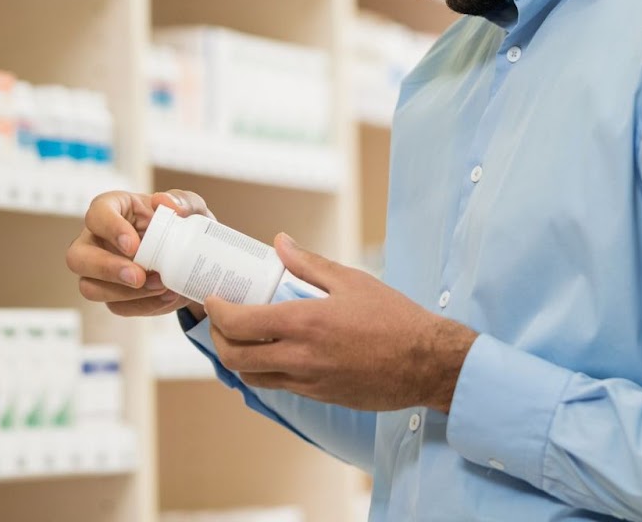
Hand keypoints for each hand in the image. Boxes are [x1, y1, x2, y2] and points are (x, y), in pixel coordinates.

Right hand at [67, 188, 213, 318]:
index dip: (110, 229)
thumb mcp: (191, 207)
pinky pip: (117, 307)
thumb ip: (183, 201)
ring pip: (90, 288)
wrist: (193, 258)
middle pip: (76, 258)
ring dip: (125, 293)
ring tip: (161, 285)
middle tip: (138, 276)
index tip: (134, 245)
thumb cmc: (183, 225)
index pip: (96, 215)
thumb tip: (165, 203)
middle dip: (106, 269)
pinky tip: (166, 296)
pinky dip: (143, 306)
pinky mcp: (112, 294)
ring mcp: (99, 271)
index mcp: (111, 209)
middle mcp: (96, 240)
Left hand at [206, 234, 477, 413]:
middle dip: (218, 338)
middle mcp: (300, 357)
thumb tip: (279, 243)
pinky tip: (271, 353)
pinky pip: (279, 386)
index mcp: (304, 323)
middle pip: (235, 357)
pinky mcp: (320, 397)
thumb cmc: (395, 318)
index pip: (239, 323)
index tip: (213, 298)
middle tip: (221, 319)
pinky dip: (264, 371)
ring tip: (241, 337)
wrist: (428, 364)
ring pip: (252, 377)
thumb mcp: (352, 281)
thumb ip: (309, 263)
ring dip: (237, 358)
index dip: (217, 312)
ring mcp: (308, 382)